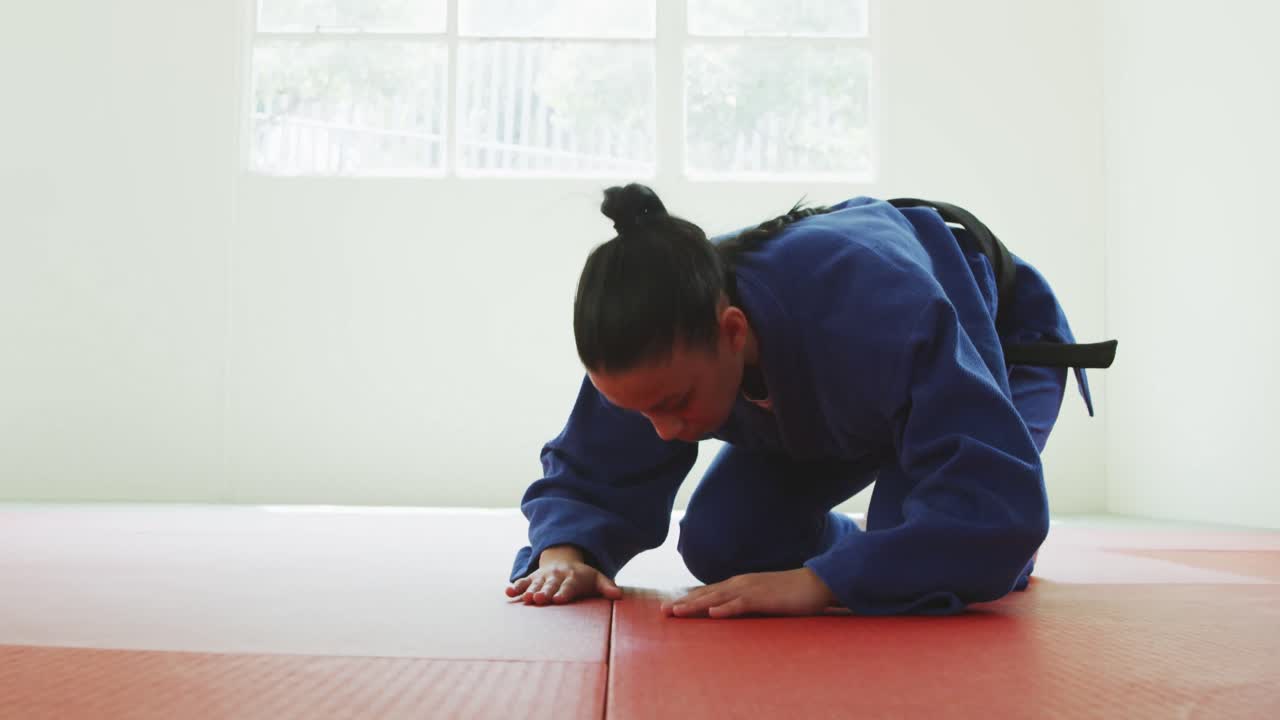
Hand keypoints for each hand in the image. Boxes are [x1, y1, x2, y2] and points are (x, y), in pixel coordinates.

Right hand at [506, 551, 622, 605]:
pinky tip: (508, 593)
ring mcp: (543, 576)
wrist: (565, 559)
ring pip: (535, 584)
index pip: (569, 586)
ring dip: (529, 590)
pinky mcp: (532, 578)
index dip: (565, 592)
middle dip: (545, 592)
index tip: (560, 599)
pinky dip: (515, 586)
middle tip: (540, 599)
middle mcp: (557, 576)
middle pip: (550, 585)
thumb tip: (619, 595)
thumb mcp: (597, 579)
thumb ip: (607, 587)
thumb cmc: (583, 577)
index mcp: (573, 577)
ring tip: (525, 598)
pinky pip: (523, 581)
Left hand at [660, 568, 837, 618]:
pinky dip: (726, 608)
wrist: (814, 583)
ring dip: (696, 605)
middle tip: (662, 612)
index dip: (687, 599)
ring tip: (677, 612)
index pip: (707, 592)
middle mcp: (740, 584)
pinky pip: (742, 604)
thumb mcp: (761, 598)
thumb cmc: (788, 594)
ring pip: (718, 598)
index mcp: (739, 584)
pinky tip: (713, 613)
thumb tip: (727, 613)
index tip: (669, 608)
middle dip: (683, 603)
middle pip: (706, 594)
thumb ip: (744, 604)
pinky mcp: (764, 599)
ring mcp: (751, 590)